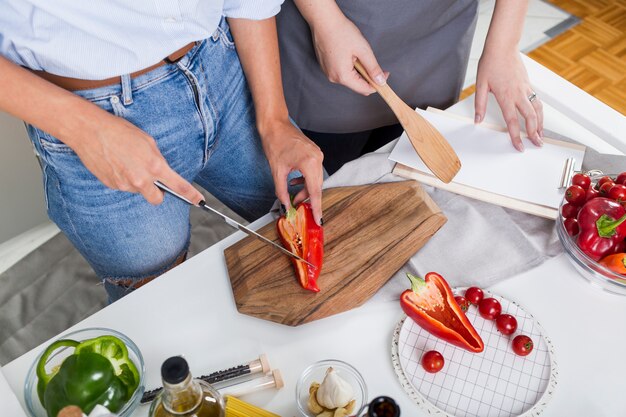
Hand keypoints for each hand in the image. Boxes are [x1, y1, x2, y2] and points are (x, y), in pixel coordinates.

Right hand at [73, 113, 202, 204]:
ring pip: (139, 191)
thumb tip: (162, 171)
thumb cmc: (119, 131)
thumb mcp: (148, 142)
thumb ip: (158, 160)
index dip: (191, 195)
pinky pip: (124, 187)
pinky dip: (124, 179)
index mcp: (154, 166)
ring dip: (138, 182)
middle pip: (157, 199)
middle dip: (158, 192)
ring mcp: (125, 184)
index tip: (198, 201)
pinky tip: (118, 164)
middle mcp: (141, 179)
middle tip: (153, 180)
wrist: (90, 131)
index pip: (178, 186)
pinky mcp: (112, 185)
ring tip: (127, 162)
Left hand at [259, 119, 323, 224]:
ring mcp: (317, 154)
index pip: (315, 191)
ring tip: (295, 195)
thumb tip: (286, 204)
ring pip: (315, 179)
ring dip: (306, 189)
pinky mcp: (315, 153)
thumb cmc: (275, 142)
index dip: (317, 207)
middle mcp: (317, 158)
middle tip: (299, 207)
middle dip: (308, 198)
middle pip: (317, 186)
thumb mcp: (277, 171)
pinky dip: (306, 180)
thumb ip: (282, 190)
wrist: (275, 125)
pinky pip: (314, 171)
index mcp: (309, 163)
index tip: (319, 219)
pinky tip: (295, 182)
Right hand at [310, 13, 386, 95]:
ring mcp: (328, 72)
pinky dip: (349, 67)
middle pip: (356, 85)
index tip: (385, 73)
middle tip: (372, 61)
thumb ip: (373, 68)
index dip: (377, 83)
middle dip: (367, 76)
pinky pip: (341, 72)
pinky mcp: (325, 67)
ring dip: (358, 71)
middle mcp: (333, 78)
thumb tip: (381, 81)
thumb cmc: (342, 32)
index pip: (364, 89)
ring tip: (357, 54)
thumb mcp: (363, 50)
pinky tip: (349, 54)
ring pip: (349, 78)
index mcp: (343, 76)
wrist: (323, 21)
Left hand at [475, 50, 542, 151]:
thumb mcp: (480, 85)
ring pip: (538, 109)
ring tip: (541, 134)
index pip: (513, 122)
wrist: (502, 46)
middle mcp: (518, 94)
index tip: (520, 146)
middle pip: (530, 118)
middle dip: (535, 133)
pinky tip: (540, 117)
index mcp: (505, 97)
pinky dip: (540, 111)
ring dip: (541, 123)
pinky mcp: (528, 84)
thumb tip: (477, 119)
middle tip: (537, 144)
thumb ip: (480, 104)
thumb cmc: (490, 63)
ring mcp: (525, 88)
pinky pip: (537, 100)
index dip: (516, 136)